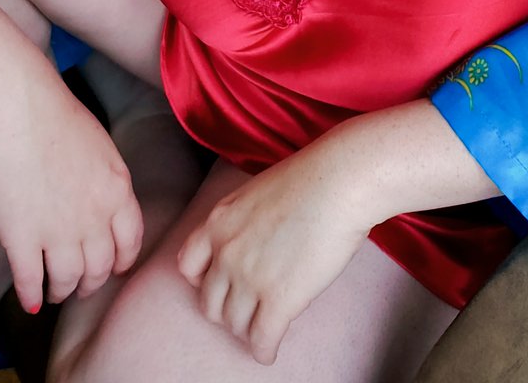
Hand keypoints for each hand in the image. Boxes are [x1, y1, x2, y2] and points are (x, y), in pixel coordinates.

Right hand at [0, 71, 142, 309]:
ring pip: (67, 279)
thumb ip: (106, 179)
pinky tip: (29, 299)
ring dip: (61, 291)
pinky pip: (30, 279)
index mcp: (118, 189)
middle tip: (83, 286)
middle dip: (92, 282)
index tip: (116, 268)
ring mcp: (59, 231)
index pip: (131, 240)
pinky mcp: (22, 238)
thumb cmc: (58, 116)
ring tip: (55, 293)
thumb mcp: (101, 147)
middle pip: (101, 266)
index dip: (123, 260)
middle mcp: (95, 216)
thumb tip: (102, 195)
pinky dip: (31, 294)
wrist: (22, 112)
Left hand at [177, 145, 370, 363]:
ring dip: (247, 329)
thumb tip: (253, 241)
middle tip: (245, 308)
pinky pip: (261, 340)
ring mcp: (249, 279)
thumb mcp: (257, 191)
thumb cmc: (310, 178)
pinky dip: (264, 350)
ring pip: (235, 324)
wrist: (338, 183)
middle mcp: (226, 253)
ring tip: (261, 327)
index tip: (220, 283)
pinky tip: (270, 350)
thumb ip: (243, 221)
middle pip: (210, 303)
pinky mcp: (278, 300)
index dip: (203, 280)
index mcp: (219, 222)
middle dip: (226, 309)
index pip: (188, 266)